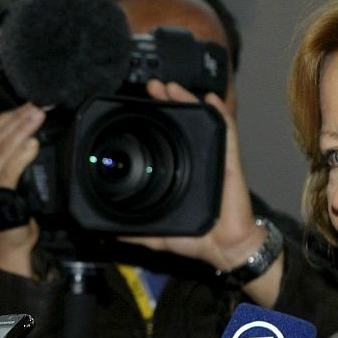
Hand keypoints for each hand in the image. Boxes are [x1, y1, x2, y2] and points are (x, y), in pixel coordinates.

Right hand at [0, 103, 45, 277]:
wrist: (6, 247)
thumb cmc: (5, 215)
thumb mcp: (0, 182)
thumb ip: (6, 161)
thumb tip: (24, 136)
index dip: (5, 120)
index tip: (22, 109)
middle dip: (16, 121)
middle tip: (35, 108)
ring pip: (1, 150)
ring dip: (21, 131)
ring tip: (36, 119)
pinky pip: (8, 169)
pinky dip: (21, 155)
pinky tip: (32, 143)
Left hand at [120, 81, 284, 301]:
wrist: (223, 250)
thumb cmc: (196, 239)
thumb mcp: (156, 234)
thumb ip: (134, 232)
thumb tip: (108, 233)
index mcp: (180, 172)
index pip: (166, 139)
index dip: (154, 120)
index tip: (138, 106)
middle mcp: (197, 161)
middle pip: (183, 123)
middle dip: (169, 102)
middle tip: (152, 87)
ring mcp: (214, 160)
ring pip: (202, 122)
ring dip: (189, 101)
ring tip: (173, 88)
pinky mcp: (229, 164)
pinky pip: (227, 134)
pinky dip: (220, 115)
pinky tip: (211, 100)